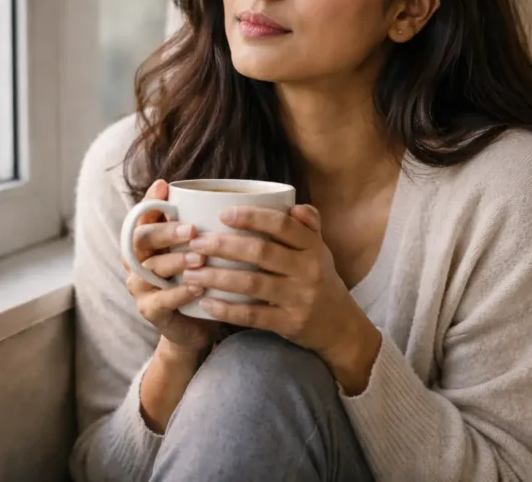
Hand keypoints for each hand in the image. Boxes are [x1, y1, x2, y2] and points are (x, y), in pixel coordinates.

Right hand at [122, 179, 218, 354]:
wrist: (198, 324)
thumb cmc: (201, 278)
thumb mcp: (202, 248)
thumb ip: (204, 225)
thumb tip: (225, 194)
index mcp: (148, 241)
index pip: (142, 216)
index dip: (150, 201)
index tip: (164, 186)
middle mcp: (138, 261)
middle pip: (141, 239)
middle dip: (165, 232)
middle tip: (191, 229)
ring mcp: (141, 287)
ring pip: (152, 269)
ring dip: (176, 261)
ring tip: (200, 258)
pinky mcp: (150, 311)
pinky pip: (161, 300)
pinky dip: (180, 293)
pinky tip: (198, 288)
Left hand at [181, 204, 380, 390]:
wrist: (340, 325)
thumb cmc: (321, 280)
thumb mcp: (320, 251)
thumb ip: (308, 226)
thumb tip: (293, 204)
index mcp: (313, 247)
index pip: (283, 225)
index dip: (252, 217)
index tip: (223, 214)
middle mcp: (308, 270)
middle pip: (262, 252)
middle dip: (224, 246)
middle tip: (196, 243)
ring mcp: (300, 298)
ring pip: (252, 283)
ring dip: (218, 277)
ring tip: (191, 273)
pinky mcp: (289, 323)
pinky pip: (253, 315)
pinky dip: (227, 309)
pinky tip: (206, 303)